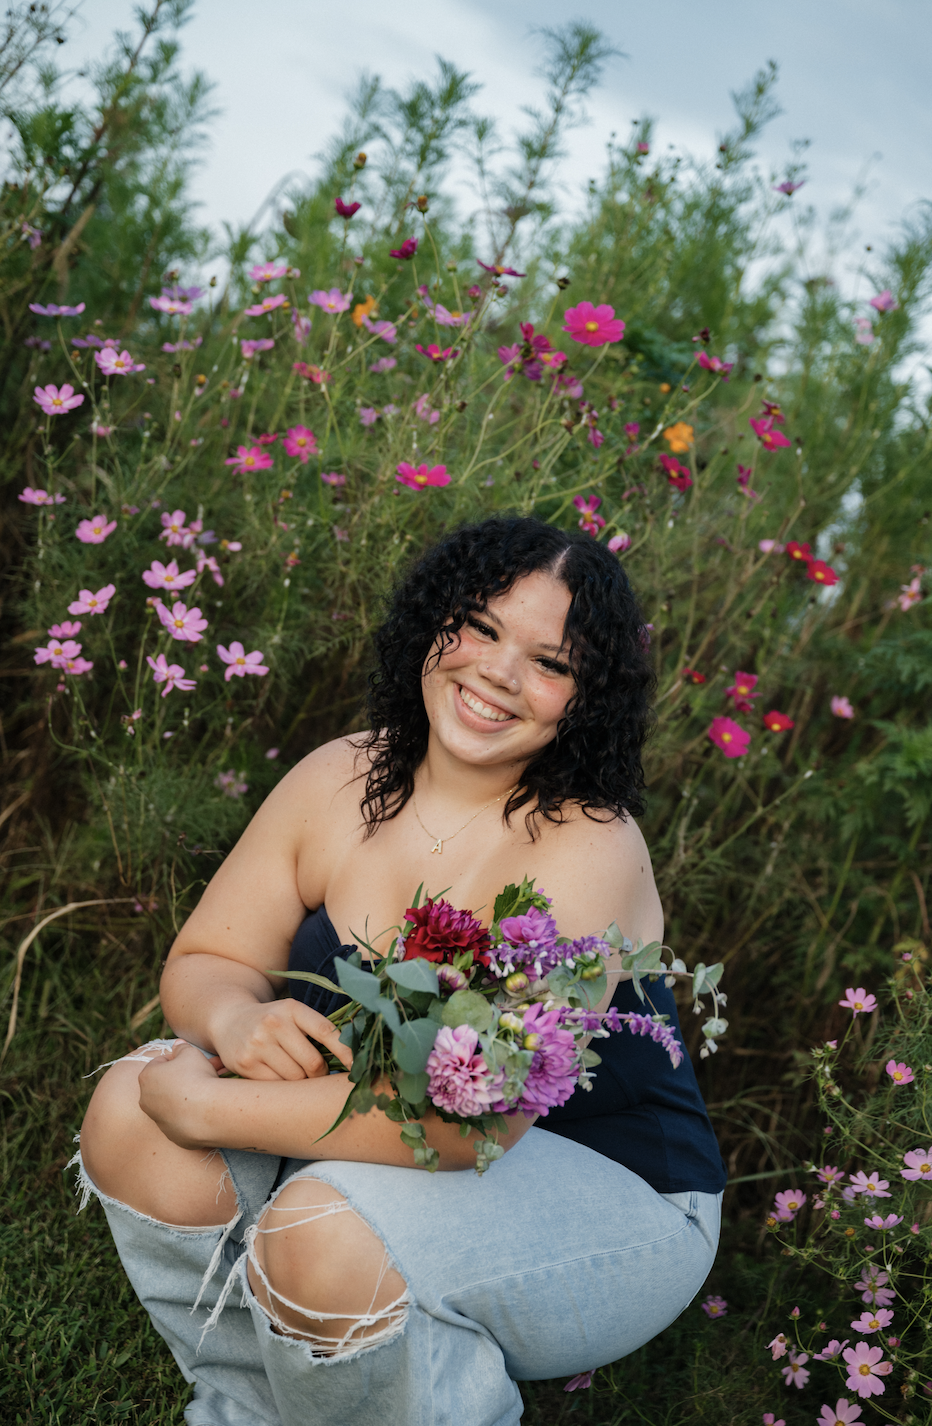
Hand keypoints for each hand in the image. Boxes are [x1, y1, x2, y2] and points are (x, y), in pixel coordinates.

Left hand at [137, 1041, 224, 1148]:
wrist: (207, 1111)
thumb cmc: (196, 1076)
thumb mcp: (190, 1053)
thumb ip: (182, 1047)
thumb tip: (178, 1045)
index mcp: (146, 1077)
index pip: (160, 1062)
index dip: (178, 1060)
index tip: (192, 1061)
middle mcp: (146, 1100)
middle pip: (165, 1084)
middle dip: (182, 1078)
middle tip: (202, 1073)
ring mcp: (158, 1120)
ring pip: (173, 1103)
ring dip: (186, 1096)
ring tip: (208, 1090)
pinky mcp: (171, 1135)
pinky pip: (181, 1120)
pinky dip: (191, 1114)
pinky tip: (205, 1108)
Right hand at [209, 996, 353, 1081]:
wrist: (228, 1019)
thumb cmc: (272, 1021)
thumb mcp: (292, 1014)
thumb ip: (317, 1030)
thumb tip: (352, 1057)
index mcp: (292, 1009)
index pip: (327, 1031)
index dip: (346, 1052)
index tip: (357, 1066)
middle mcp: (275, 1023)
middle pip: (313, 1063)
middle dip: (320, 1073)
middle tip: (317, 1073)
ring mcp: (258, 1044)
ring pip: (296, 1078)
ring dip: (302, 1083)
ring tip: (297, 1074)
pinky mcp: (246, 1064)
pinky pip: (276, 1086)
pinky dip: (283, 1088)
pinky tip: (280, 1079)